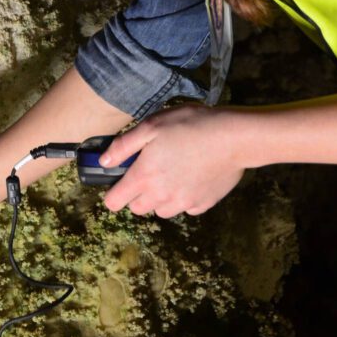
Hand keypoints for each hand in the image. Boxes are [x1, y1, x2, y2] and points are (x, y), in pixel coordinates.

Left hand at [101, 105, 245, 218]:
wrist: (233, 137)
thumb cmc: (190, 125)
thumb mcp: (151, 125)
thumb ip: (123, 146)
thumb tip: (103, 161)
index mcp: (144, 177)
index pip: (114, 202)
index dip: (113, 192)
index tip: (119, 181)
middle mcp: (161, 196)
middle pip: (137, 208)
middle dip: (137, 194)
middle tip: (149, 171)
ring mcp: (183, 203)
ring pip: (161, 210)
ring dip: (160, 198)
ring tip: (171, 173)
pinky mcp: (203, 204)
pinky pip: (186, 208)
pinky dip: (184, 198)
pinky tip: (191, 177)